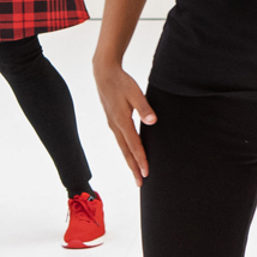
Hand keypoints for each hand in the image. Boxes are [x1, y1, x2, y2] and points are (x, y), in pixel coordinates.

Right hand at [94, 62, 155, 184]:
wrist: (104, 74)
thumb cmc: (121, 82)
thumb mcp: (135, 92)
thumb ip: (144, 107)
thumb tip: (152, 121)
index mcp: (122, 120)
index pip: (134, 145)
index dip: (141, 160)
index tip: (146, 172)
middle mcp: (116, 126)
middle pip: (126, 152)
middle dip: (133, 168)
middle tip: (140, 183)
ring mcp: (113, 124)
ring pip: (123, 148)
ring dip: (130, 162)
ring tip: (137, 174)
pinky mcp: (113, 122)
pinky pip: (121, 141)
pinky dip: (127, 151)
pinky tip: (131, 155)